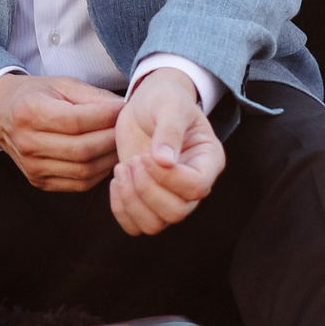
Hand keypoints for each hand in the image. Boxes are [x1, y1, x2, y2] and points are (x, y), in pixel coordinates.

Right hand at [0, 73, 123, 192]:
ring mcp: (32, 168)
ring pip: (83, 171)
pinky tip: (106, 157)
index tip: (124, 108)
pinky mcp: (40, 182)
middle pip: (82, 150)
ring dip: (109, 158)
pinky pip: (79, 184)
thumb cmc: (36, 95)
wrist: (2, 115)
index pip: (75, 121)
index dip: (105, 117)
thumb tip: (125, 108)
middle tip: (127, 127)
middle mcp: (28, 144)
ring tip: (120, 142)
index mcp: (30, 112)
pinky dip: (99, 172)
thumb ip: (93, 96)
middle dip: (112, 138)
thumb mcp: (62, 84)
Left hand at [109, 66, 224, 235]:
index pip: (197, 187)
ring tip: (122, 168)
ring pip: (155, 225)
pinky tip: (116, 181)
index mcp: (208, 160)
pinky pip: (136, 226)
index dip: (169, 177)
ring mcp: (170, 196)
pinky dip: (121, 209)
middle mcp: (192, 184)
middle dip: (147, 189)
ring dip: (132, 200)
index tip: (148, 155)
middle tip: (133, 160)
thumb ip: (169, 130)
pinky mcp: (147, 201)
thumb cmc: (164, 99)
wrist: (145, 105)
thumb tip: (165, 161)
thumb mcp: (169, 105)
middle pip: (177, 212)